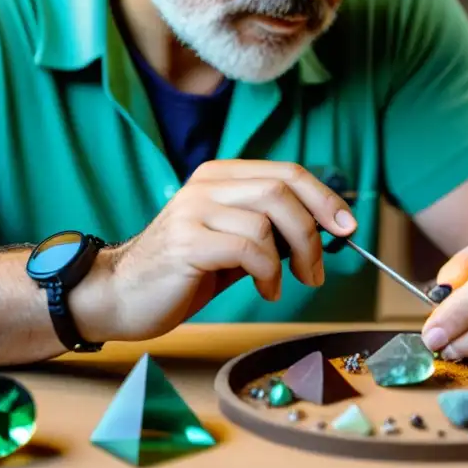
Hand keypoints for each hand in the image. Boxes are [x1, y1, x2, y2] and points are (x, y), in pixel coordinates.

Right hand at [89, 160, 356, 340]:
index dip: (323, 198)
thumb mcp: (232, 240)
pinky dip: (267, 272)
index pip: (286, 172)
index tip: (347, 227)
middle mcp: (207, 184)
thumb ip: (269, 228)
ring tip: (283, 285)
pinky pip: (247, 248)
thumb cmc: (183, 271)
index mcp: (220, 176)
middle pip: (281, 190)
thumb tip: (326, 229)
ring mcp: (193, 210)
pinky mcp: (186, 242)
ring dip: (291, 258)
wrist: (120, 295)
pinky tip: (265, 290)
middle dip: (313, 231)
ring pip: (267, 219)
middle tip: (318, 269)